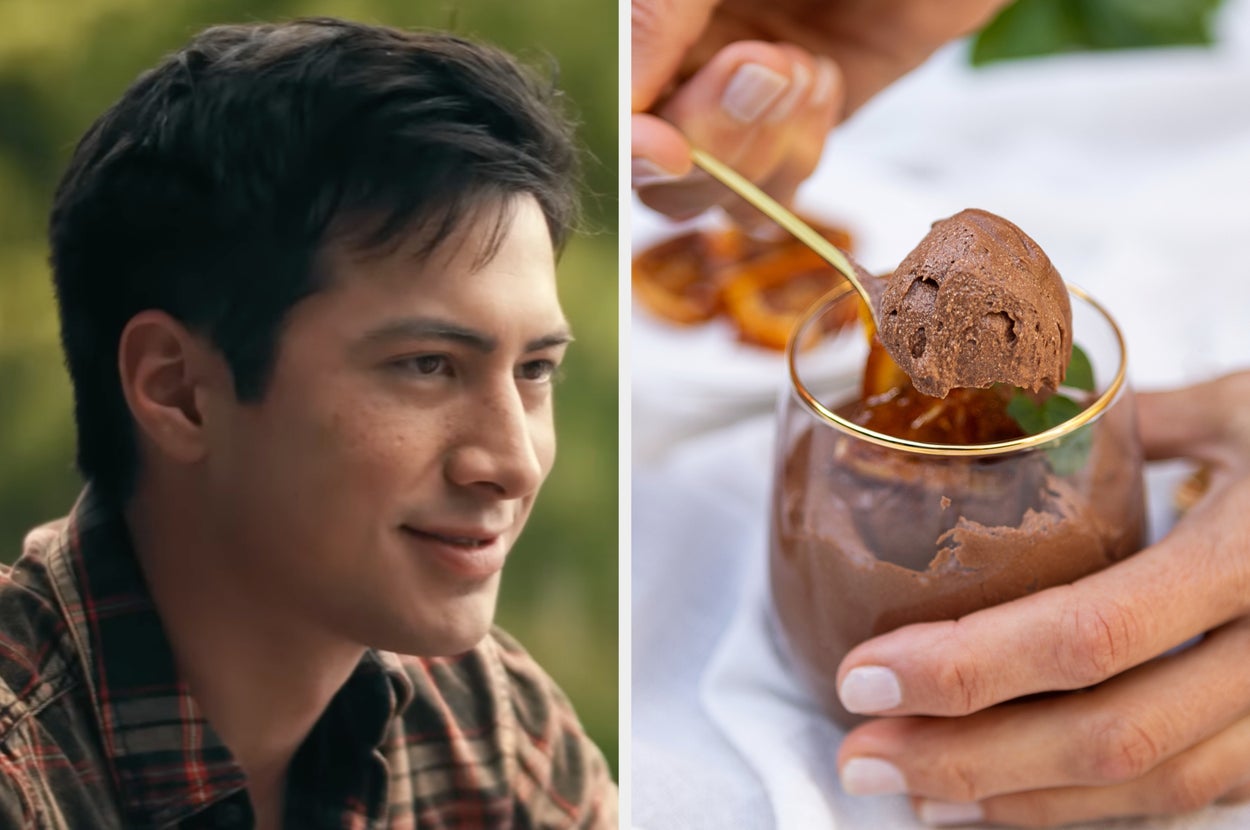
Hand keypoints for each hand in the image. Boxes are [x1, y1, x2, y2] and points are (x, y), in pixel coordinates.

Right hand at [631, 0, 1007, 223]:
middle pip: (660, 166)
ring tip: (804, 67)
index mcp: (657, 13)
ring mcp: (748, 97)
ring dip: (760, 147)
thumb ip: (660, 14)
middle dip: (712, 135)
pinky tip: (826, 82)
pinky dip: (799, 154)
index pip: (616, 101)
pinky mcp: (808, 119)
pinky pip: (778, 188)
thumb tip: (621, 111)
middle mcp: (690, 58)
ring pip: (718, 191)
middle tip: (770, 66)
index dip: (631, 140)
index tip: (665, 147)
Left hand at [833, 370, 1249, 826]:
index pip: (1089, 634)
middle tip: (860, 760)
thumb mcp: (1247, 408)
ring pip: (1155, 789)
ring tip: (913, 794)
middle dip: (967, 762)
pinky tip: (1011, 800)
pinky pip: (1195, 793)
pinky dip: (1091, 808)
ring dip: (1017, 804)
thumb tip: (1013, 417)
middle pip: (1110, 737)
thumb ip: (1127, 422)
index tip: (863, 675)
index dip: (965, 671)